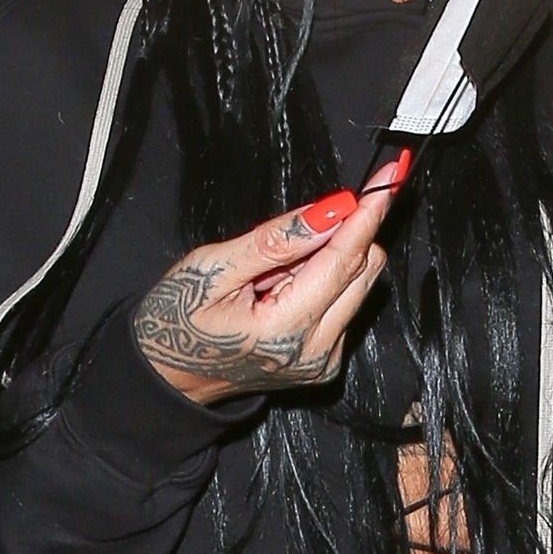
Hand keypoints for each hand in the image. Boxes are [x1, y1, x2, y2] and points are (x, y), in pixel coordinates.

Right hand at [131, 157, 406, 407]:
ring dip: (330, 260)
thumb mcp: (213, 267)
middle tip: (301, 224)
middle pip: (364, 271)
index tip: (387, 178)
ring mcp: (323, 361)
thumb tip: (331, 211)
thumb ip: (275, 241)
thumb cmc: (175, 319)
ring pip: (359, 286)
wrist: (165, 375)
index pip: (343, 261)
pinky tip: (281, 289)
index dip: (366, 214)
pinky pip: (344, 304)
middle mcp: (315, 351)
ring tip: (274, 269)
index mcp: (284, 330)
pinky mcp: (325, 362)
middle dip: (345, 234)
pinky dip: (323, 283)